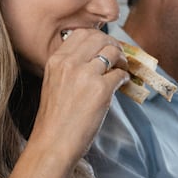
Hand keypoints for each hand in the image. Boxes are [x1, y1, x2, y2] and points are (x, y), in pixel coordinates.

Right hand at [29, 29, 129, 160]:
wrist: (53, 144)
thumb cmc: (53, 120)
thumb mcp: (53, 84)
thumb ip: (69, 68)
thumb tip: (95, 58)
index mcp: (56, 60)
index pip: (81, 33)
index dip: (98, 37)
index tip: (104, 46)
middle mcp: (70, 63)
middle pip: (100, 38)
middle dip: (113, 44)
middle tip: (118, 56)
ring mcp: (86, 76)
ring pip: (113, 52)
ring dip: (122, 59)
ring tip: (121, 69)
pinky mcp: (101, 90)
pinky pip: (120, 74)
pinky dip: (124, 77)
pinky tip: (121, 84)